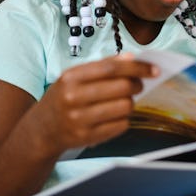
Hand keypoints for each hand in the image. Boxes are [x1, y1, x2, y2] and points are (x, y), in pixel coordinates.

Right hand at [33, 53, 159, 155]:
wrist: (41, 129)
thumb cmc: (63, 98)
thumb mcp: (74, 76)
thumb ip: (103, 65)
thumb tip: (131, 58)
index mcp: (71, 77)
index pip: (112, 68)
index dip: (137, 68)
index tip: (154, 69)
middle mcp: (73, 98)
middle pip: (122, 87)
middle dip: (137, 85)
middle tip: (137, 85)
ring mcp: (79, 119)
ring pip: (125, 107)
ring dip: (130, 103)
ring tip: (122, 101)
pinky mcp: (87, 137)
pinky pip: (121, 125)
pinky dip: (124, 119)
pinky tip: (114, 115)